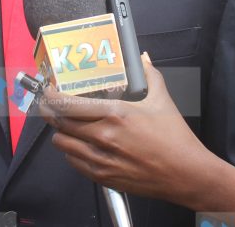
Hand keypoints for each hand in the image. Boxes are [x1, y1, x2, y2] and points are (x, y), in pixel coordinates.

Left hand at [38, 54, 211, 204]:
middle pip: (60, 122)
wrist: (186, 174)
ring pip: (63, 144)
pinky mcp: (104, 177)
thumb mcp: (162, 100)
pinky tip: (80, 145)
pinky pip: (73, 163)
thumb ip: (149, 74)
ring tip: (67, 125)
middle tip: (51, 106)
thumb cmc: (175, 138)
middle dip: (51, 112)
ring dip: (61, 132)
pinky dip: (72, 153)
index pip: (69, 104)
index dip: (52, 96)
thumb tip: (143, 58)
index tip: (48, 91)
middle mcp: (104, 136)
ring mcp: (102, 159)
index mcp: (115, 113)